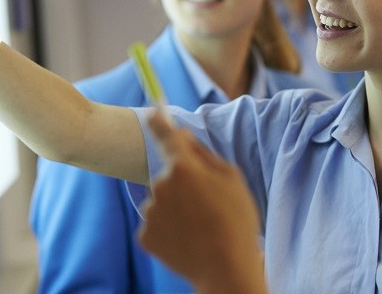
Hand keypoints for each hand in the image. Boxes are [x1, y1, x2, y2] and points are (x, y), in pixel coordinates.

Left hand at [138, 110, 266, 293]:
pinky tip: (188, 239)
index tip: (152, 112)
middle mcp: (160, 185)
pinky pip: (157, 224)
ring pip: (162, 201)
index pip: (165, 136)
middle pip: (169, 176)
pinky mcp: (145, 235)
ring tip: (201, 226)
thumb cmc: (236, 221)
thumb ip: (204, 154)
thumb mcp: (232, 179)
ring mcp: (150, 212)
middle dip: (184, 184)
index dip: (158, 122)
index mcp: (184, 167)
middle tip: (209, 205)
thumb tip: (183, 136)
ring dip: (177, 208)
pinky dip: (169, 229)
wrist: (225, 269)